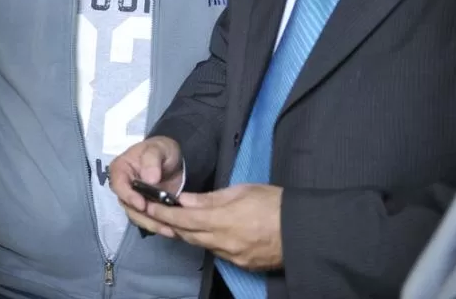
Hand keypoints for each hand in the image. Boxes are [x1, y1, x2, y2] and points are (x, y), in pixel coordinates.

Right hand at [109, 136, 184, 232]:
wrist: (172, 159)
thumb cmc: (161, 150)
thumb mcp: (158, 148)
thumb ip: (152, 160)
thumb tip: (149, 179)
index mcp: (120, 169)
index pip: (118, 185)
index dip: (128, 196)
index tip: (142, 205)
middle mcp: (123, 187)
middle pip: (127, 205)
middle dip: (144, 216)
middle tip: (162, 223)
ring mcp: (133, 199)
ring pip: (137, 216)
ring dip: (152, 225)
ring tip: (171, 230)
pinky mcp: (144, 209)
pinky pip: (147, 220)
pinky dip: (158, 226)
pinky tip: (172, 230)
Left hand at [130, 184, 283, 270]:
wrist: (305, 230)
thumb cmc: (275, 203)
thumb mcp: (241, 191)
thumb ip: (210, 198)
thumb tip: (185, 200)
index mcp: (222, 220)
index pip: (183, 219)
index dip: (164, 213)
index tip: (150, 206)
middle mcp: (224, 241)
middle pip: (188, 235)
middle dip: (172, 224)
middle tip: (160, 213)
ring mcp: (233, 256)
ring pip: (201, 245)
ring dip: (188, 234)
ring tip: (179, 222)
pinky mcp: (243, 264)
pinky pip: (218, 253)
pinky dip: (208, 242)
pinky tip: (207, 233)